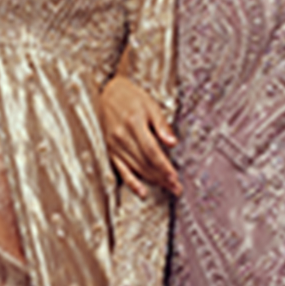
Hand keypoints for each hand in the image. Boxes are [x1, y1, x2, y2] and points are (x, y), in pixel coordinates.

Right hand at [98, 78, 179, 197]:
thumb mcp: (150, 105)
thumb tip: (173, 143)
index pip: (151, 150)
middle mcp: (121, 137)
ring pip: (136, 168)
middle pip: (145, 162)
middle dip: (162, 177)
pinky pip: (121, 170)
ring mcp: (114, 146)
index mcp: (133, 123)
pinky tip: (142, 192)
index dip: (163, 166)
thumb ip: (161, 125)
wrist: (107, 93)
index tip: (175, 176)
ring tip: (168, 188)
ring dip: (153, 181)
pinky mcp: (110, 151)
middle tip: (177, 188)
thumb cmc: (131, 98)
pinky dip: (132, 183)